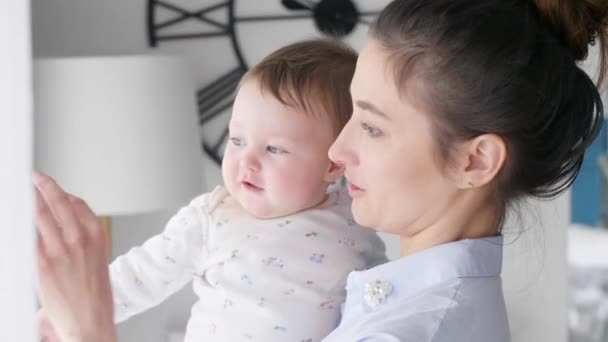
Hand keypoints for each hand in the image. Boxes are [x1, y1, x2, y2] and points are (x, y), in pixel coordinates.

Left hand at [34, 172, 116, 341]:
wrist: (90, 323)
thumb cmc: (95, 299)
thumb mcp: (98, 263)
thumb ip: (83, 244)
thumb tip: (66, 231)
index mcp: (97, 238)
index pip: (80, 205)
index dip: (65, 194)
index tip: (57, 190)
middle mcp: (80, 240)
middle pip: (60, 204)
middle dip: (47, 187)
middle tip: (37, 179)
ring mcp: (61, 250)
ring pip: (42, 216)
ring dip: (31, 202)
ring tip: (24, 193)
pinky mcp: (43, 264)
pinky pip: (30, 239)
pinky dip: (22, 227)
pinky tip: (17, 222)